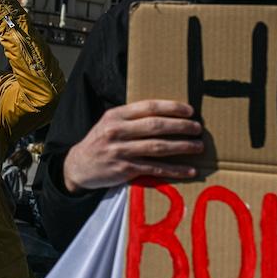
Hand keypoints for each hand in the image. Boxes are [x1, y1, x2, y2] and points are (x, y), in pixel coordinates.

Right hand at [62, 100, 202, 192]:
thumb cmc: (100, 141)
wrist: (79, 166)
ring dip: (181, 147)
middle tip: (198, 128)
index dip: (171, 108)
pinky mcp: (124, 170)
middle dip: (180, 126)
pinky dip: (173, 170)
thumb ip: (131, 117)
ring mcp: (120, 151)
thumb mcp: (110, 123)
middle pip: (155, 126)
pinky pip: (154, 169)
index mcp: (115, 115)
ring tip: (198, 146)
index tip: (189, 111)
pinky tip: (188, 170)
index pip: (148, 107)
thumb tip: (166, 113)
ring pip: (157, 147)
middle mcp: (117, 131)